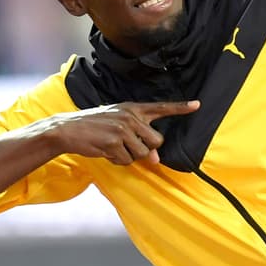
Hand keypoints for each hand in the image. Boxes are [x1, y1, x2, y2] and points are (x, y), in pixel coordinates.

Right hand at [44, 100, 199, 165]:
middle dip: (146, 149)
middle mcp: (130, 116)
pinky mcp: (114, 142)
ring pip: (142, 154)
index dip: (180, 108)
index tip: (197, 104)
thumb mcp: (118, 125)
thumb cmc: (96, 126)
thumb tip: (156, 159)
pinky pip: (127, 161)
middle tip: (127, 144)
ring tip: (113, 146)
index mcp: (133, 108)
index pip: (161, 107)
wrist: (68, 129)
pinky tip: (106, 150)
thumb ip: (140, 138)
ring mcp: (122, 129)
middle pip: (157, 141)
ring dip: (129, 156)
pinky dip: (117, 160)